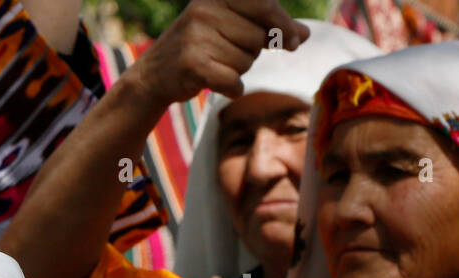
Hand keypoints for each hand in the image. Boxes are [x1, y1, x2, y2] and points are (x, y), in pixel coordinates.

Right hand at [123, 0, 307, 105]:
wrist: (154, 75)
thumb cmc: (199, 47)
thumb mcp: (230, 27)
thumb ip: (267, 27)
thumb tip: (304, 34)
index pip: (265, 5)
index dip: (283, 25)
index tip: (295, 42)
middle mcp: (204, 10)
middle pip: (258, 37)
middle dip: (253, 51)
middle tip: (231, 53)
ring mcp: (196, 36)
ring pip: (246, 61)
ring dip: (238, 70)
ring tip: (215, 65)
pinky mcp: (192, 64)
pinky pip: (233, 81)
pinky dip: (232, 88)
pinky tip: (218, 84)